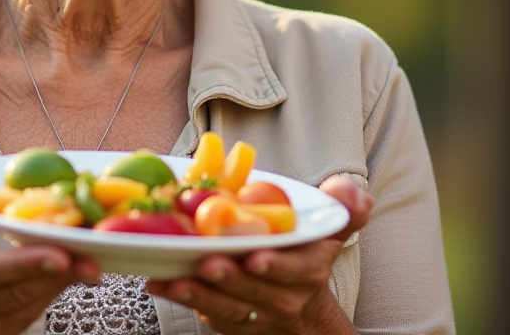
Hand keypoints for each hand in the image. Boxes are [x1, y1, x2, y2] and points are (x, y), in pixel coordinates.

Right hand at [0, 190, 98, 334]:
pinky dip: (45, 297)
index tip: (59, 253)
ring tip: (86, 263)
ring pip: (24, 309)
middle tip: (91, 258)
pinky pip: (24, 319)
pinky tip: (63, 277)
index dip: (24, 264)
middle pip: (13, 292)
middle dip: (56, 275)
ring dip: (57, 287)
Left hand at [146, 175, 372, 333]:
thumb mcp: (329, 231)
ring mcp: (255, 312)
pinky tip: (161, 283)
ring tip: (174, 279)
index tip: (255, 257)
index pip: (295, 269)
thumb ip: (342, 208)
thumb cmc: (304, 255)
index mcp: (307, 268)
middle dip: (229, 277)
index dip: (276, 265)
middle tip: (206, 262)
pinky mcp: (230, 321)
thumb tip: (348, 190)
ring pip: (227, 306)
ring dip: (198, 293)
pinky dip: (183, 299)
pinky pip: (206, 312)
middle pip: (254, 288)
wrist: (302, 312)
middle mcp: (284, 295)